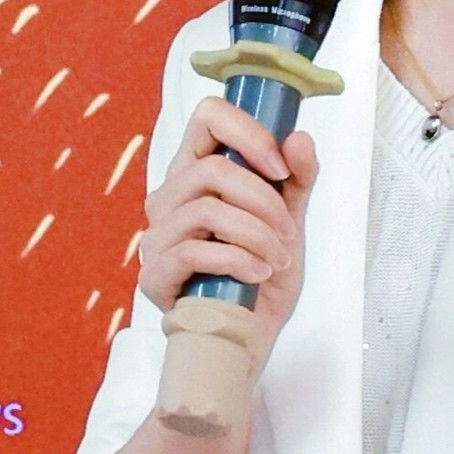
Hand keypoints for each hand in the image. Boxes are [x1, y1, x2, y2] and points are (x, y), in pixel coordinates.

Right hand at [131, 94, 318, 339]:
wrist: (251, 336)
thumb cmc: (262, 274)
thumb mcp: (289, 220)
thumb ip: (297, 178)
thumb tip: (298, 138)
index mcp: (196, 173)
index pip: (208, 118)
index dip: (248, 132)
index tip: (280, 166)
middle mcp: (170, 198)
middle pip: (212, 170)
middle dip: (264, 201)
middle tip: (287, 232)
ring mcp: (157, 236)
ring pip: (207, 211)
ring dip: (257, 236)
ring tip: (275, 260)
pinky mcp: (155, 274)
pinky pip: (195, 252)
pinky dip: (238, 262)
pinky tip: (256, 276)